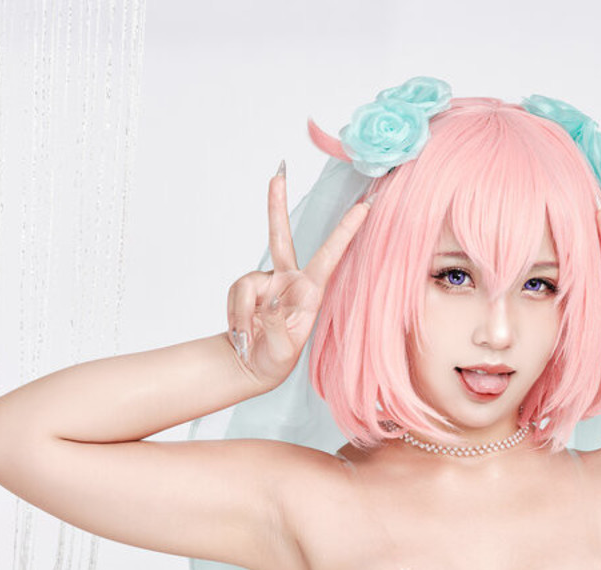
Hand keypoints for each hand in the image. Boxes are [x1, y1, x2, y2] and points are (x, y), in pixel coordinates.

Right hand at [226, 166, 368, 390]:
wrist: (251, 366)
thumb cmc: (275, 359)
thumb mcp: (281, 348)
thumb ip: (276, 322)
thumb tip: (272, 299)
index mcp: (310, 293)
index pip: (330, 256)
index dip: (347, 231)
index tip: (366, 206)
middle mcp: (290, 281)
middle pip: (281, 237)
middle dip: (276, 205)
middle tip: (278, 172)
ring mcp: (267, 283)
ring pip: (247, 283)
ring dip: (242, 312)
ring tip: (247, 336)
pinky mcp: (248, 288)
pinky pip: (236, 292)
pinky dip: (234, 314)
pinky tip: (241, 331)